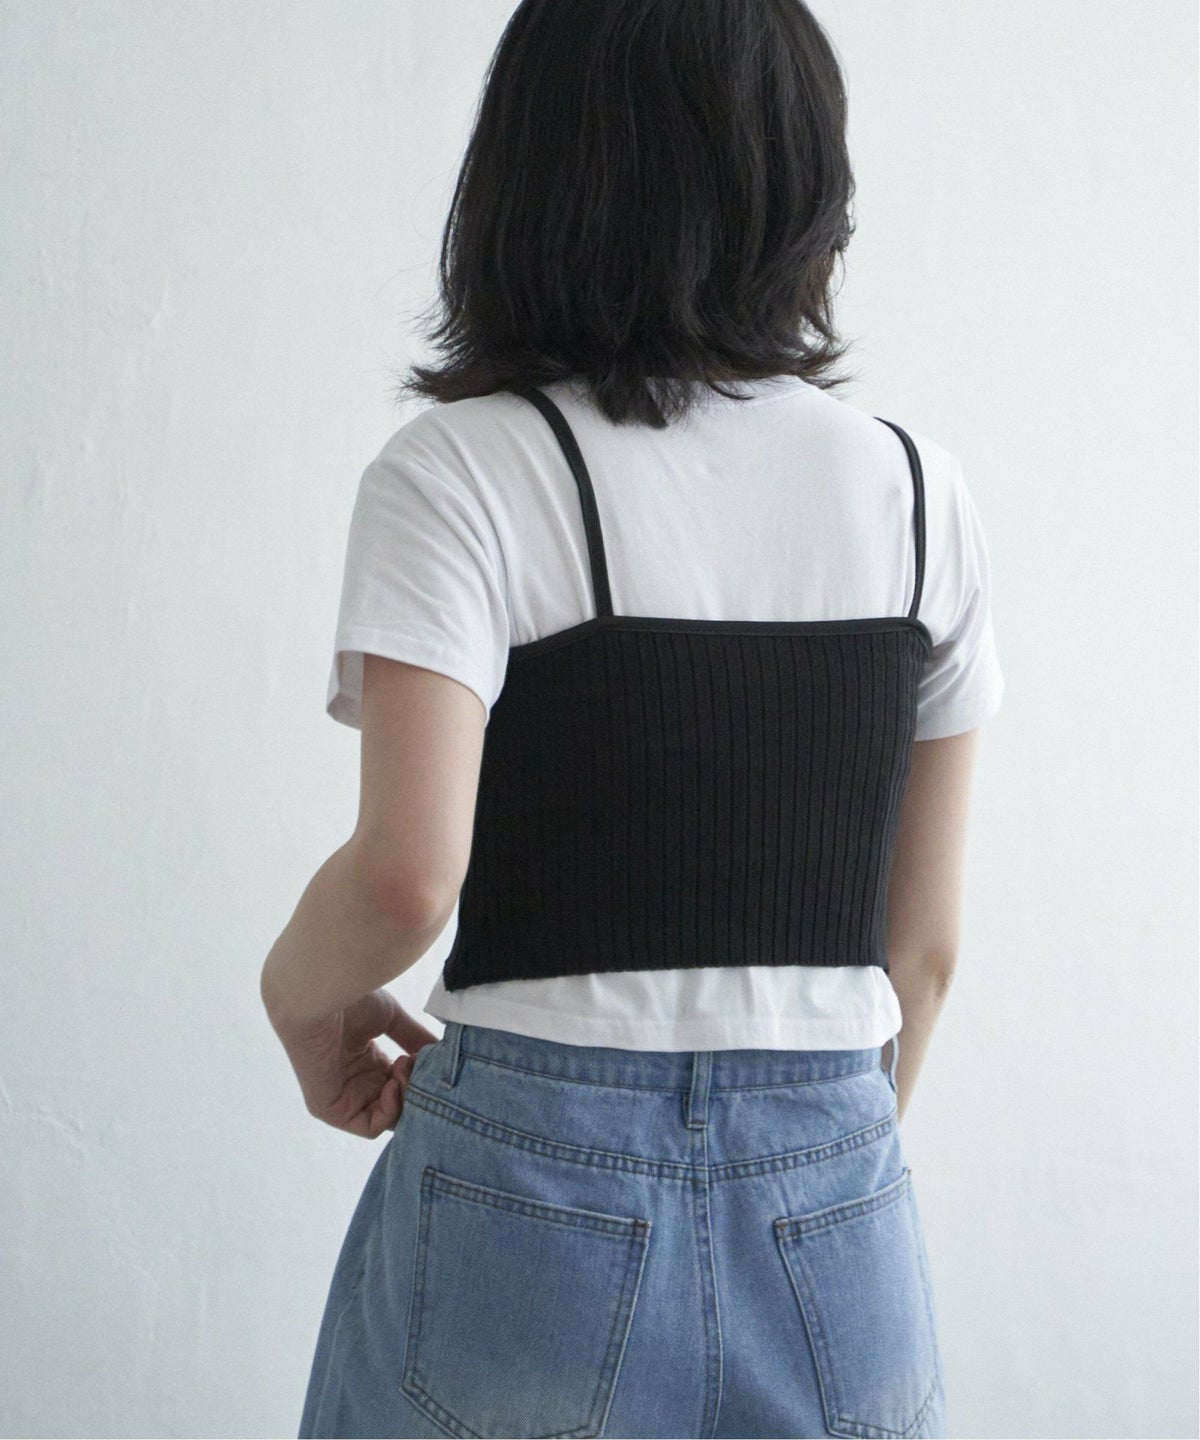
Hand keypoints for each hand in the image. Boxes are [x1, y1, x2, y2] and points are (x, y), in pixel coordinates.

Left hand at [269, 987, 439, 1138]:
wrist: (320, 996)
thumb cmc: (349, 1000)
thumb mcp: (391, 1020)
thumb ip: (415, 1039)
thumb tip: (442, 1053)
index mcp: (367, 1064)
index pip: (402, 1087)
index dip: (420, 1079)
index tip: (432, 1060)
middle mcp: (356, 1083)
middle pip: (399, 1105)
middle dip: (416, 1090)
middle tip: (423, 1068)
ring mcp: (343, 1098)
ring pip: (388, 1118)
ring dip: (405, 1098)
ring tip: (405, 1067)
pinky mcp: (330, 1109)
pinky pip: (369, 1126)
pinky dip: (390, 1112)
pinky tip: (393, 1084)